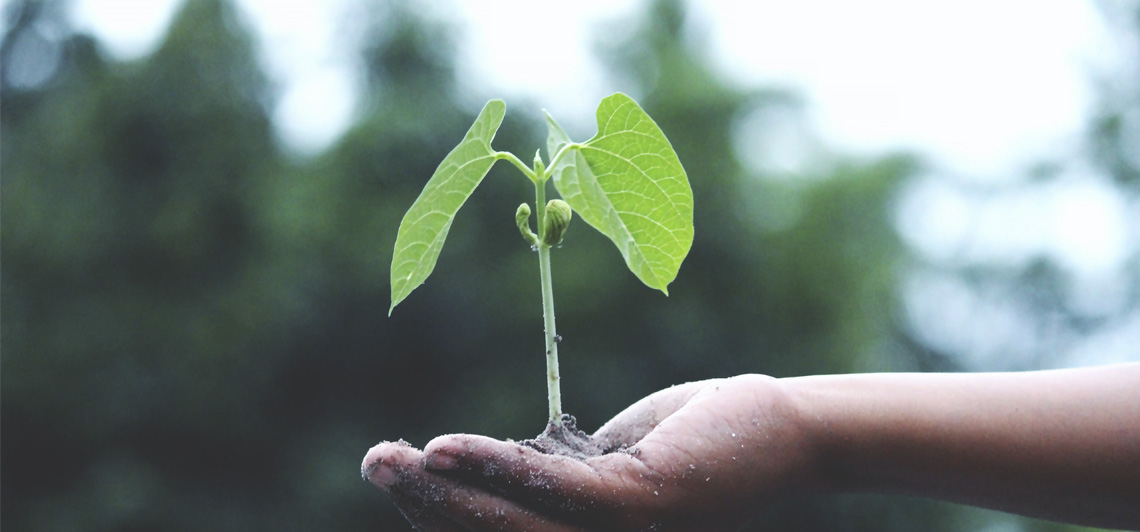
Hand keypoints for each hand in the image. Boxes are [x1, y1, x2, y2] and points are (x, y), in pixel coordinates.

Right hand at [362, 375, 820, 530]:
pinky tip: (445, 449)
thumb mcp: (617, 462)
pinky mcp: (643, 508)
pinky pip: (553, 493)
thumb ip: (562, 474)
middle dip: (426, 507)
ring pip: (511, 527)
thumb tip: (500, 466)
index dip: (445, 516)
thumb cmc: (709, 441)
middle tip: (375, 461)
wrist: (796, 433)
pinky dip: (494, 471)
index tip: (405, 475)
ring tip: (390, 458)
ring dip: (442, 493)